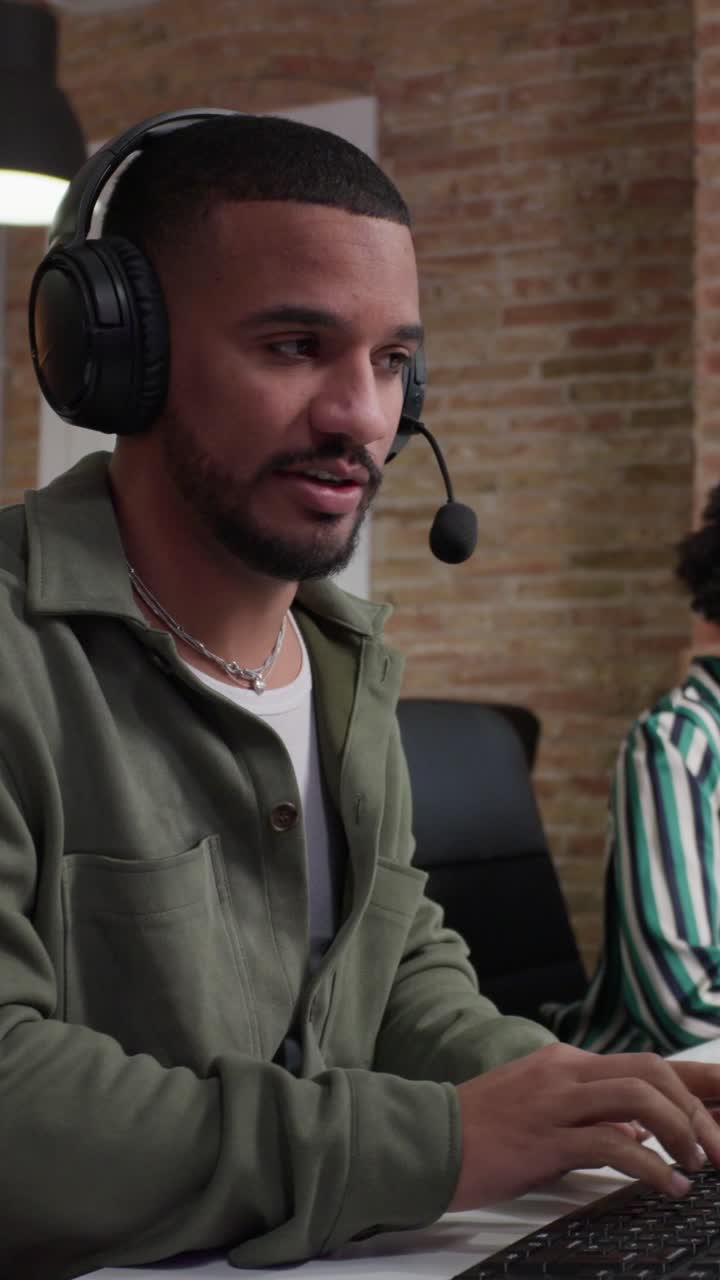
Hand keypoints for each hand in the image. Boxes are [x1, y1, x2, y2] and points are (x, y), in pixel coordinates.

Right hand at [449, 1043, 719, 1209]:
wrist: (424, 1141)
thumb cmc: (481, 1135)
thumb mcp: (543, 1117)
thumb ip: (591, 1119)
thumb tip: (641, 1137)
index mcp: (567, 1064)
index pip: (649, 1063)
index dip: (701, 1082)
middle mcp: (565, 1071)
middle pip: (654, 1071)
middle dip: (700, 1110)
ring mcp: (554, 1100)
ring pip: (640, 1097)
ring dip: (682, 1131)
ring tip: (698, 1166)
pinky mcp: (543, 1136)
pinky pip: (612, 1143)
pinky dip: (652, 1166)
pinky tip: (667, 1186)